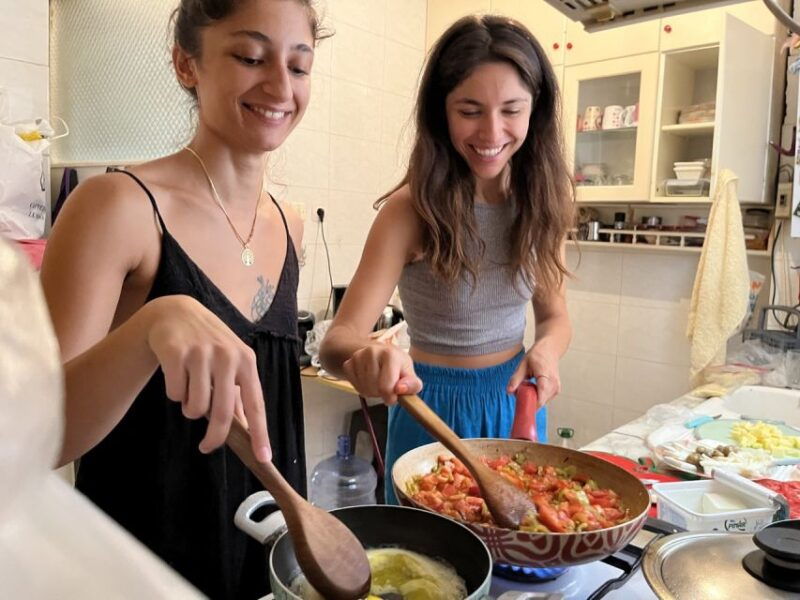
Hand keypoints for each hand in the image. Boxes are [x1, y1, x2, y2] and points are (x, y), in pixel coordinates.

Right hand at [144, 295, 269, 461]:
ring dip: (189, 408)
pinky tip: (176, 375)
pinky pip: (175, 394)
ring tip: (189, 391)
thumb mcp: (230, 361)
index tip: (264, 457)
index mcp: (246, 361)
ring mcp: (202, 353)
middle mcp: (227, 356)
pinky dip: (174, 393)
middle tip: (206, 447)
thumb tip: (247, 428)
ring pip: (195, 407)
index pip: (255, 404)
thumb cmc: (208, 343)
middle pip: (222, 413)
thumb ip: (237, 393)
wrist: (176, 313)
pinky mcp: (176, 353)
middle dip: (214, 437)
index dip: (260, 432)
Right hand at [342, 343, 421, 404]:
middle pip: (374, 389)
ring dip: (371, 391)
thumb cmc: (397, 366)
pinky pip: (354, 385)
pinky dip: (361, 387)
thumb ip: (412, 385)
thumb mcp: (410, 374)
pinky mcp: (348, 363)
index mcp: (390, 354)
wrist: (380, 354)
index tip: (394, 396)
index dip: (390, 397)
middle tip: (386, 384)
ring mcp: (357, 356)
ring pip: (363, 389)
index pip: (386, 387)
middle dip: (381, 393)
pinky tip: (368, 379)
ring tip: (378, 381)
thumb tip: (400, 389)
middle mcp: (372, 352)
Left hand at [507, 345, 561, 408]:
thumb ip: (516, 379)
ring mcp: (556, 389)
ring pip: (542, 402)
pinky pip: (544, 399)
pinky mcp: (556, 391)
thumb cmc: (537, 355)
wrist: (549, 350)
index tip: (520, 406)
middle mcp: (554, 385)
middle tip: (519, 392)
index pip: (540, 398)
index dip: (530, 405)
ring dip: (532, 398)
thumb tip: (509, 391)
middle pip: (540, 402)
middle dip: (528, 401)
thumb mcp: (523, 365)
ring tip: (527, 386)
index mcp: (546, 378)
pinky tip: (533, 387)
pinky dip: (537, 396)